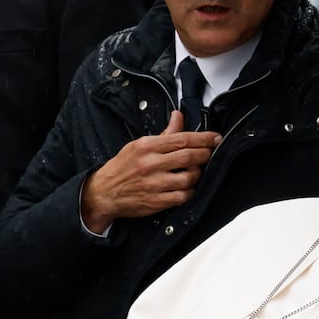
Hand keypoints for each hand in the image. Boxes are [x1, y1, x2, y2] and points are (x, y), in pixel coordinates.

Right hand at [80, 110, 219, 232]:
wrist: (103, 192)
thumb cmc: (122, 167)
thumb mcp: (139, 145)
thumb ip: (164, 133)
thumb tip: (179, 116)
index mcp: (146, 147)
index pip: (182, 139)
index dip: (203, 138)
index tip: (215, 137)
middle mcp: (150, 164)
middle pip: (188, 157)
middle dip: (206, 154)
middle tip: (211, 153)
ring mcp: (154, 184)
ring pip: (189, 178)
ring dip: (198, 174)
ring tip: (197, 170)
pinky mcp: (156, 202)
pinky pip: (183, 196)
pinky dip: (191, 191)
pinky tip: (189, 187)